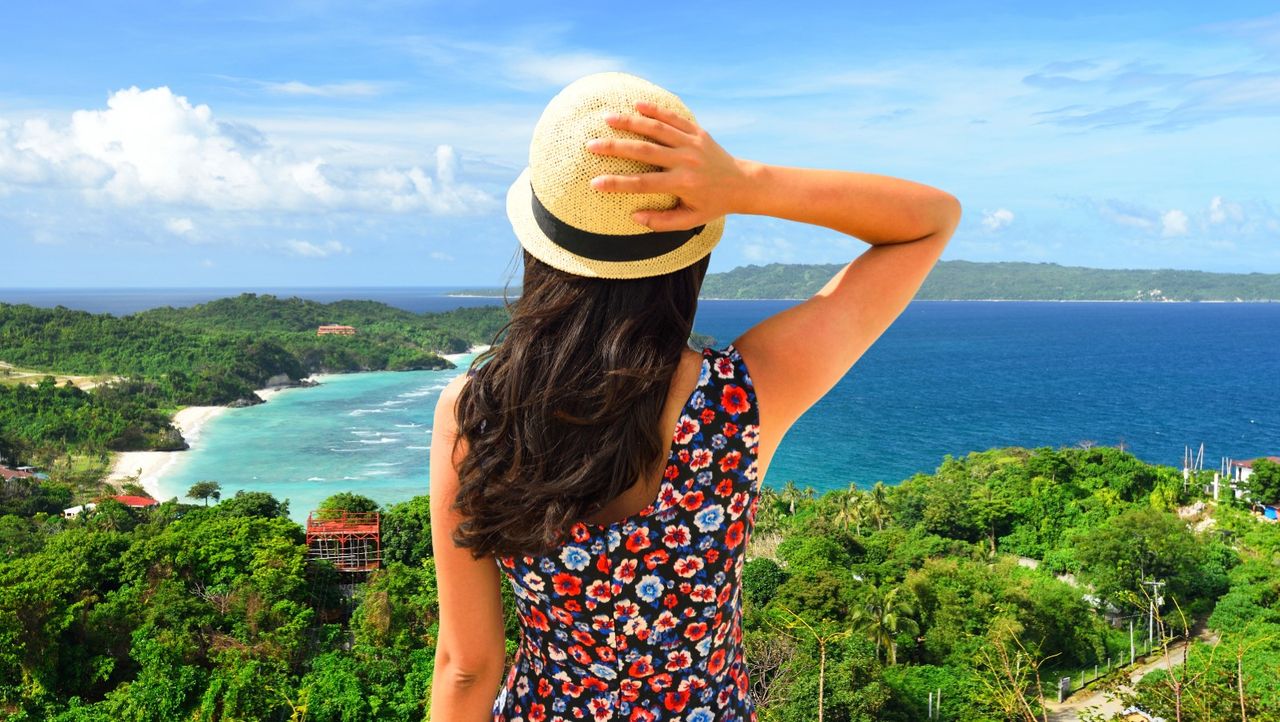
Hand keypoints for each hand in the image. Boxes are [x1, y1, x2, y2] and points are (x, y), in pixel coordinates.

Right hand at [586, 100, 749, 230]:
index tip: (594, 183)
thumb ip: (662, 222)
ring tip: (607, 119)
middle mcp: (686, 161)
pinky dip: (655, 111)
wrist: (742, 183)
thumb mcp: (690, 220)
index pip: (643, 183)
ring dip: (630, 122)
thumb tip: (634, 217)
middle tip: (591, 145)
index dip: (617, 184)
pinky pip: (673, 118)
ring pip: (657, 129)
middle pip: (644, 151)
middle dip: (615, 147)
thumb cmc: (713, 204)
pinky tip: (637, 106)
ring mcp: (692, 143)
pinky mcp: (698, 132)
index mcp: (682, 184)